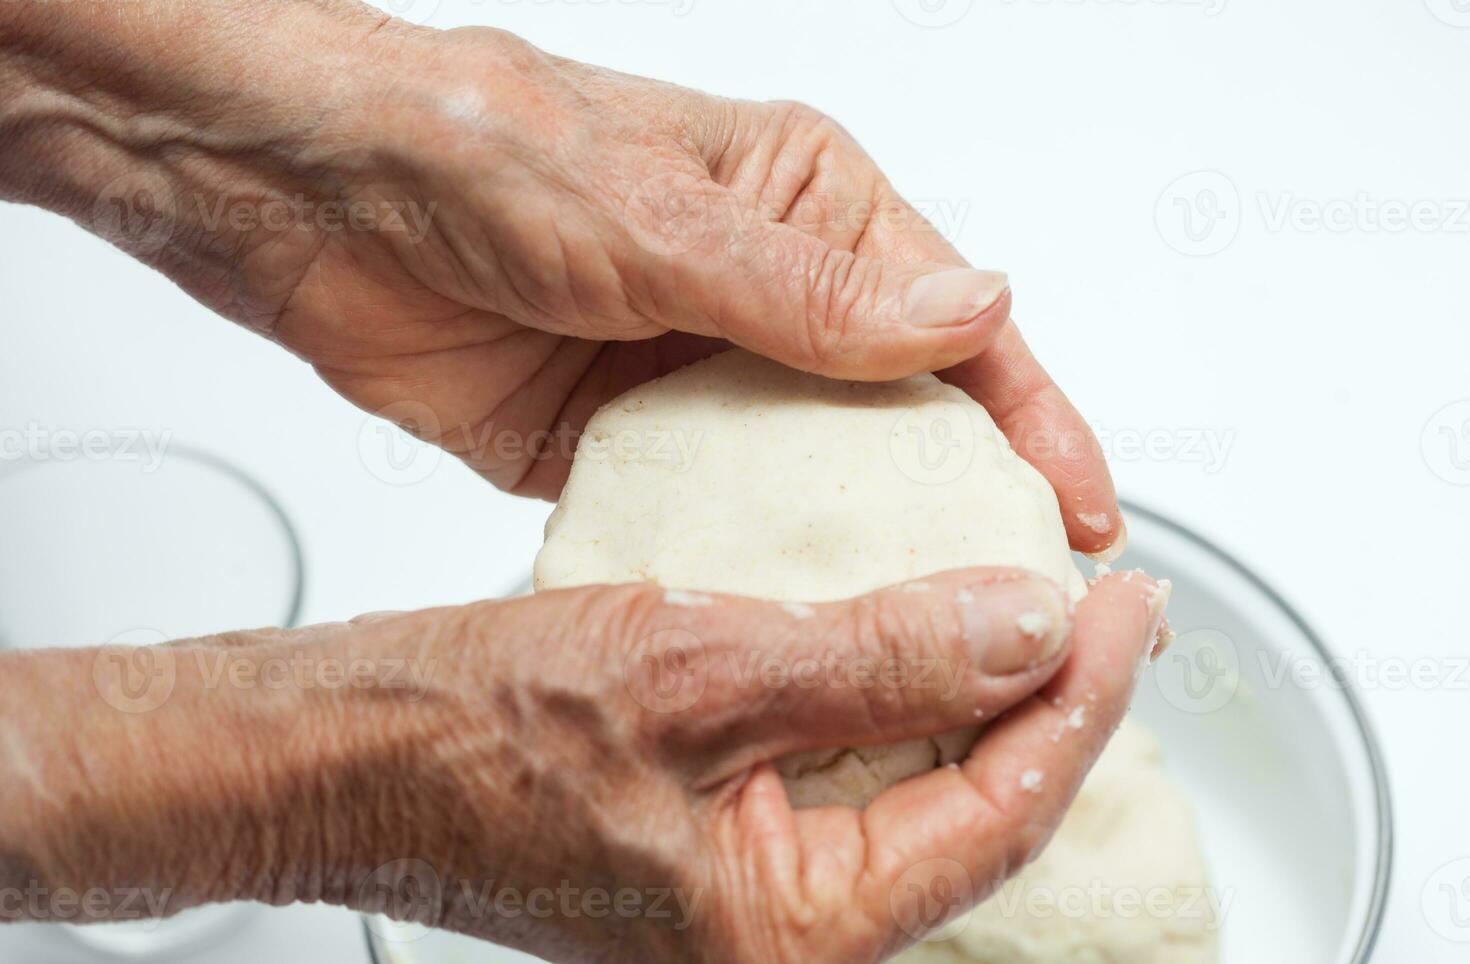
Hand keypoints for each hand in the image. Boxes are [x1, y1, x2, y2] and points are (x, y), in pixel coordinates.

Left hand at [0, 0, 1123, 557]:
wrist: (302, 202)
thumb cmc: (473, 148)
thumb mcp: (658, 218)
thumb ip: (812, 293)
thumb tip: (972, 310)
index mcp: (805, 207)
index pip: (955, 324)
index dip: (1029, 418)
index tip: (1080, 511)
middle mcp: (762, 294)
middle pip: (895, 417)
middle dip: (955, 504)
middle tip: (1016, 606)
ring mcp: (693, 371)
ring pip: (805, 478)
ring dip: (850, 549)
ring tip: (912, 634)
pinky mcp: (620, 437)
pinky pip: (707, 513)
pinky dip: (738, 564)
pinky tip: (776, 618)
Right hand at [1, 570, 1166, 962]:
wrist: (334, 751)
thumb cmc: (465, 733)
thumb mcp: (697, 667)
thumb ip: (880, 654)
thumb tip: (1024, 627)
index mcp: (791, 931)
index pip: (999, 811)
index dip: (1079, 698)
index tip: (1124, 608)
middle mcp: (778, 933)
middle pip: (969, 814)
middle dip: (1044, 706)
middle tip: (1105, 614)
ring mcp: (745, 895)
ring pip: (908, 794)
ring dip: (966, 695)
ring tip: (1027, 612)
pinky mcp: (711, 844)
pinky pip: (838, 778)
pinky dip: (884, 700)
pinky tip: (902, 635)